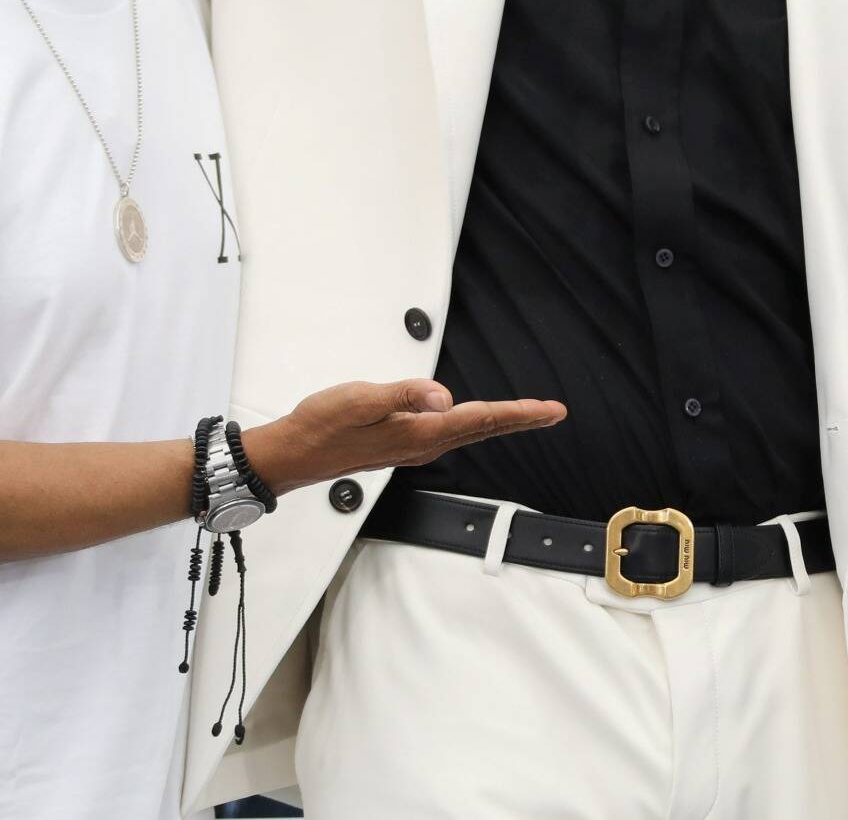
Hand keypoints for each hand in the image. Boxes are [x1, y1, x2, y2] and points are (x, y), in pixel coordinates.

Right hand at [243, 378, 565, 494]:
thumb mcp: (361, 398)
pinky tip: (475, 419)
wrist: (293, 454)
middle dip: (520, 419)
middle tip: (554, 412)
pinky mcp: (400, 445)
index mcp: (419, 431)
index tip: (551, 410)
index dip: (519, 413)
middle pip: (482, 428)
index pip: (481, 419)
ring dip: (499, 422)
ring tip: (526, 414)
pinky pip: (449, 433)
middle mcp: (422, 445)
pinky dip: (473, 424)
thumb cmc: (322, 424)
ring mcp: (412, 448)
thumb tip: (444, 396)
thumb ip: (404, 394)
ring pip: (468, 432)